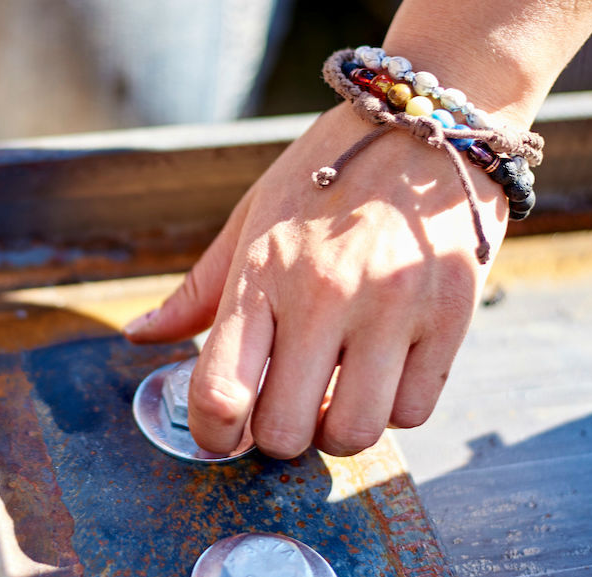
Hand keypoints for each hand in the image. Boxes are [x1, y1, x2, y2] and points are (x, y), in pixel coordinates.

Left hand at [124, 103, 505, 457]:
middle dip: (277, 437)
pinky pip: (413, 411)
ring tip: (337, 393)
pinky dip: (393, 406)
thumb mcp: (252, 220)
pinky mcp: (453, 316)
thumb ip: (198, 291)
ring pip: (355, 433)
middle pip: (286, 432)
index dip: (213, 436)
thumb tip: (138, 336)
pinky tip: (385, 369)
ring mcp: (393, 308)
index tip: (221, 437)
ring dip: (337, 430)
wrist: (426, 124)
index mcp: (262, 273)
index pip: (221, 391)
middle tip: (285, 409)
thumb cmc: (325, 175)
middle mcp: (325, 295)